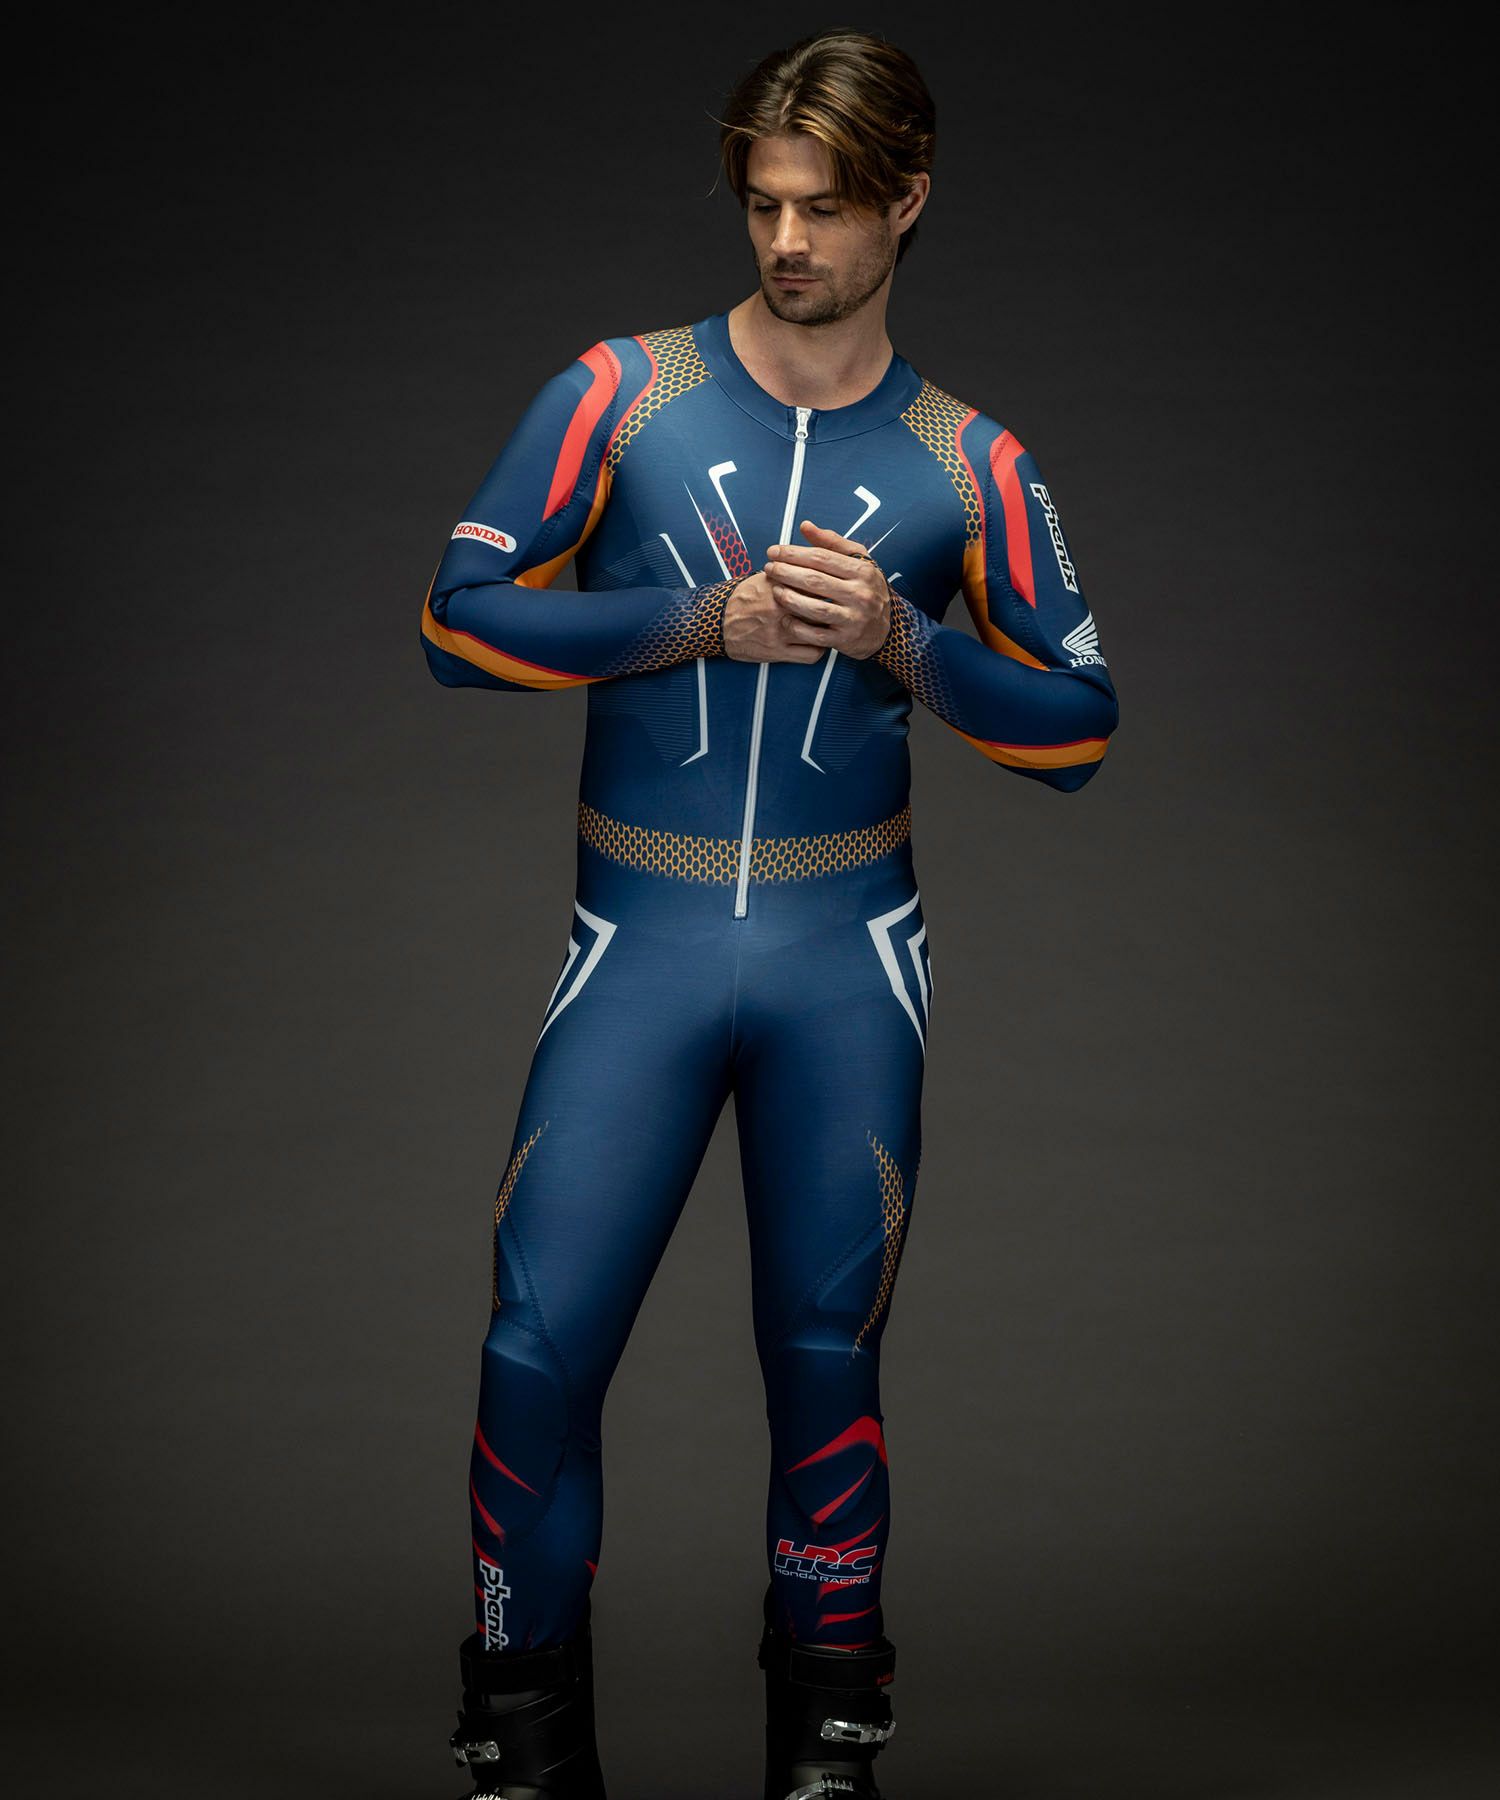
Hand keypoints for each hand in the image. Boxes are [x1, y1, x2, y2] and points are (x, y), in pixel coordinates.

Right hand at [722, 567, 828, 663]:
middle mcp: (780, 608)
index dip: (831, 584)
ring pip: (820, 631)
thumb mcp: (762, 579)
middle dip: (835, 605)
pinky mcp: (778, 652)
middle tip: (842, 605)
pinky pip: (812, 654)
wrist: (715, 623)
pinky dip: (820, 649)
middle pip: (821, 605)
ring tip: (832, 624)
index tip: (837, 586)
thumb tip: (812, 566)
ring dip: (830, 628)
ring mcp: (780, 632)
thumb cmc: (741, 599)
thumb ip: (787, 574)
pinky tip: (820, 642)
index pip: (815, 582)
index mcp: (778, 585)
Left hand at [762, 520, 891, 659]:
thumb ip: (832, 542)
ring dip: (789, 598)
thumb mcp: (858, 561)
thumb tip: (805, 526)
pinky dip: (798, 626)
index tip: (775, 552)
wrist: (888, 627)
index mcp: (862, 571)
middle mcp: (859, 594)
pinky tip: (785, 619)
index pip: (821, 557)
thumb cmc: (868, 589)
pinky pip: (816, 634)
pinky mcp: (845, 639)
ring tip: (774, 590)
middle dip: (786, 572)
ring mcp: (853, 618)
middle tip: (769, 568)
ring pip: (814, 607)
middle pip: (815, 580)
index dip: (793, 553)